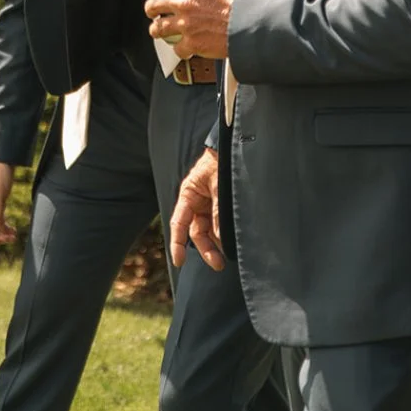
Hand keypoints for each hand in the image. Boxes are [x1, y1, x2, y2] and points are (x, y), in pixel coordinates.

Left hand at [144, 0, 240, 58]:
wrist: (251, 25)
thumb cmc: (244, 5)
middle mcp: (185, 2)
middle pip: (154, 3)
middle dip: (150, 8)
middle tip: (151, 10)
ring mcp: (186, 23)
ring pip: (158, 28)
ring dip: (156, 30)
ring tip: (157, 31)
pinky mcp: (191, 43)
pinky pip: (177, 49)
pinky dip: (179, 50)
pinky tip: (183, 50)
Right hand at [171, 148, 223, 270]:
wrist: (233, 146)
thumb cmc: (221, 161)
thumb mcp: (219, 184)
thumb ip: (219, 210)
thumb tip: (220, 237)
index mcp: (189, 194)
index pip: (179, 223)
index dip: (177, 243)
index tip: (179, 261)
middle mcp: (196, 203)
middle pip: (197, 232)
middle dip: (207, 249)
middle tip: (218, 264)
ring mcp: (208, 206)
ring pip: (209, 232)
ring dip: (217, 244)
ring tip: (229, 255)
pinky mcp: (220, 207)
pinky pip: (219, 226)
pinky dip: (224, 235)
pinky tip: (232, 243)